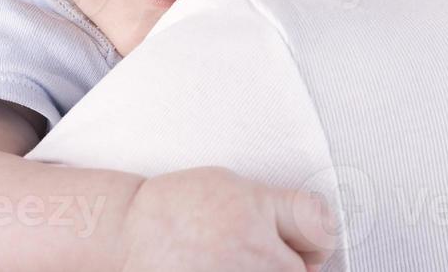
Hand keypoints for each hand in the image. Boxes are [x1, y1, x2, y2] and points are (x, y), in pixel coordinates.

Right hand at [118, 167, 336, 271]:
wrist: (128, 236)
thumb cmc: (175, 207)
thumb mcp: (227, 184)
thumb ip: (270, 205)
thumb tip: (306, 229)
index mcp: (254, 208)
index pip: (319, 222)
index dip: (314, 230)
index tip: (305, 234)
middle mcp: (252, 248)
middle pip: (302, 265)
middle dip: (287, 259)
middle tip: (254, 252)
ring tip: (232, 262)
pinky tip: (219, 268)